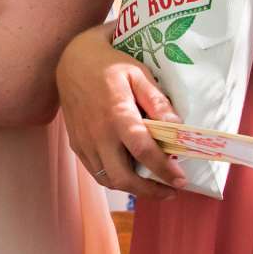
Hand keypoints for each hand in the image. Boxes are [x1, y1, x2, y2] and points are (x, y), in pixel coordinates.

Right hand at [55, 26, 189, 199]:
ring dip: (133, 190)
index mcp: (116, 114)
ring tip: (154, 187)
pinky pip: (97, 172)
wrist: (72, 61)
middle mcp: (98, 134)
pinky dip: (116, 180)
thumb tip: (176, 127)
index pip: (142, 150)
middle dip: (150, 191)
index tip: (180, 180)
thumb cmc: (109, 65)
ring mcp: (85, 142)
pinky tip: (131, 175)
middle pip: (123, 177)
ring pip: (109, 180)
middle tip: (170, 191)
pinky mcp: (77, 145)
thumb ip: (157, 101)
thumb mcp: (137, 74)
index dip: (163, 169)